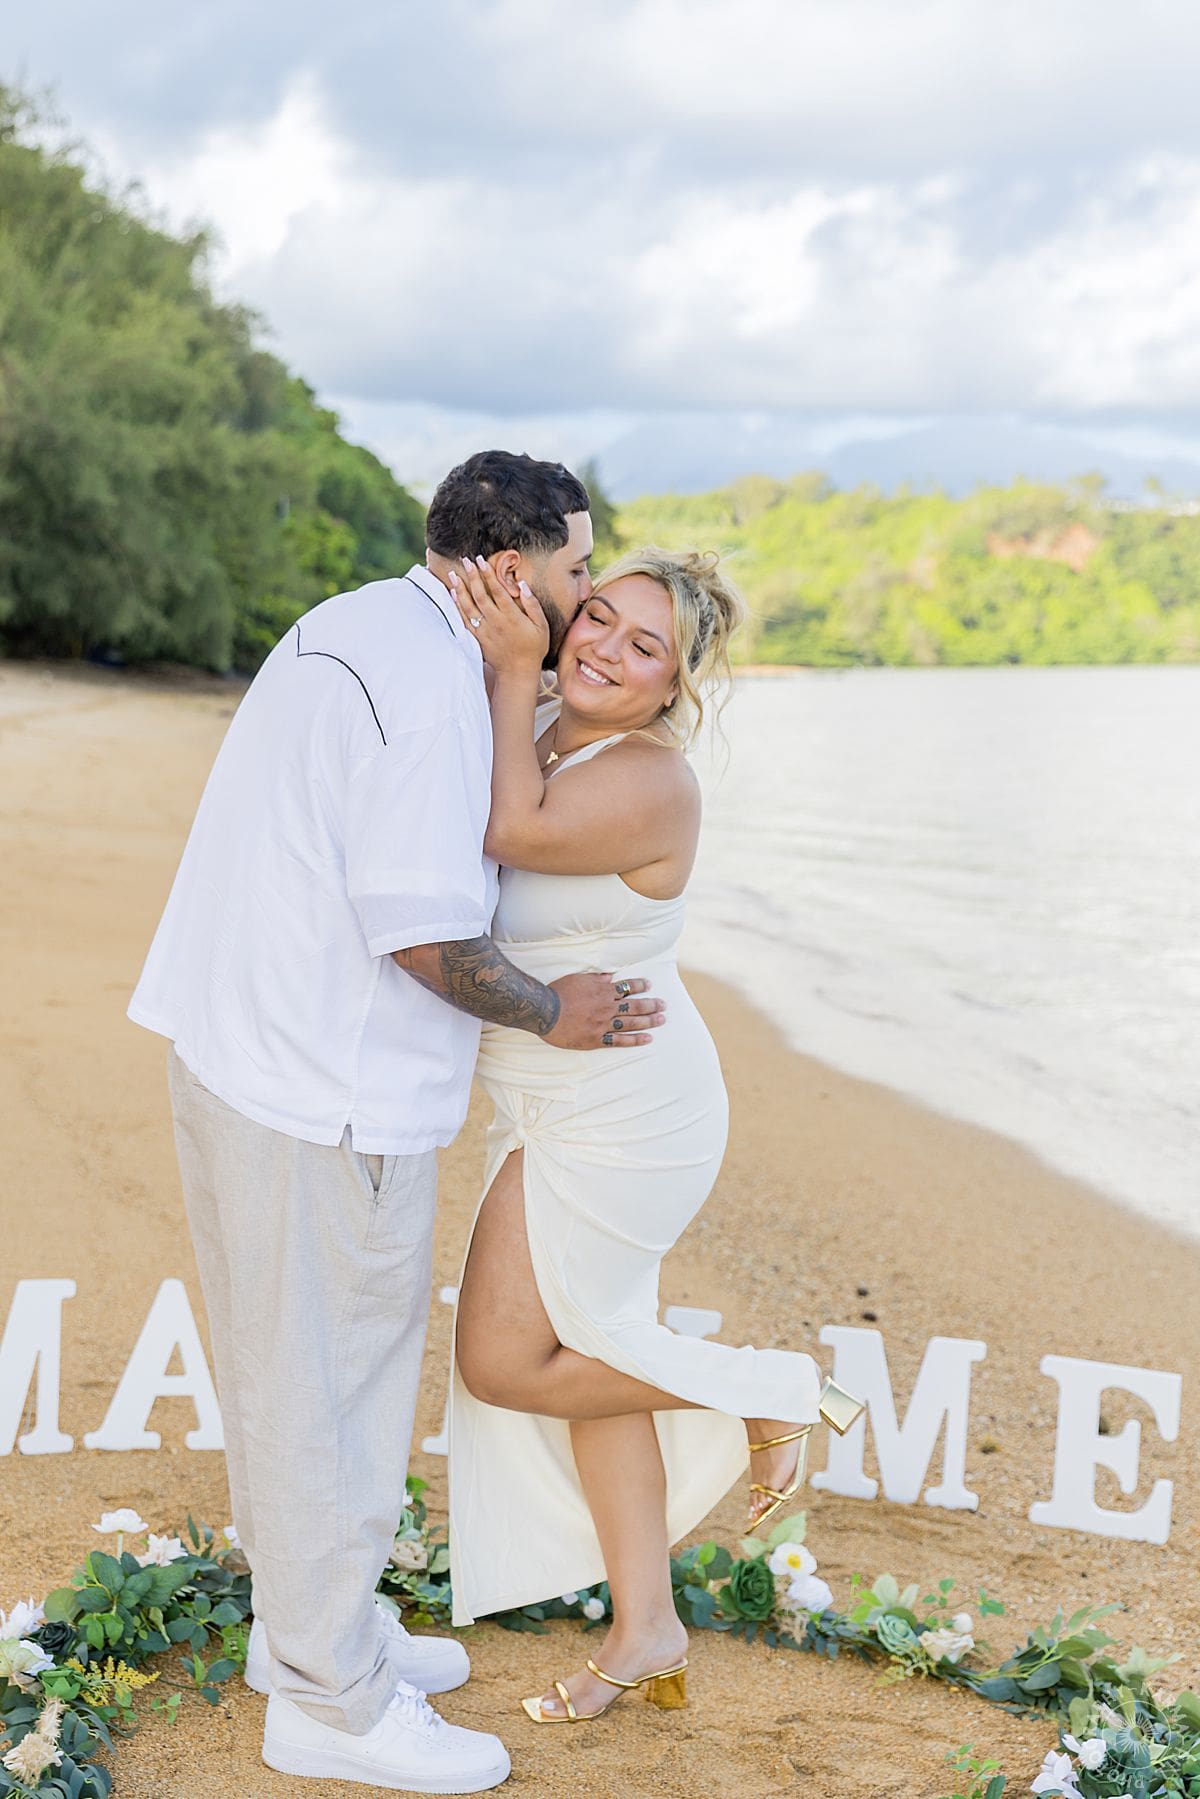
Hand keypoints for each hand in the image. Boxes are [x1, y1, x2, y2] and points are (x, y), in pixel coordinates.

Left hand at [449, 556, 548, 672]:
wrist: (518, 672)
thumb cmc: (533, 648)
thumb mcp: (542, 626)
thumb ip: (532, 605)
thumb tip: (522, 585)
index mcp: (512, 617)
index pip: (498, 591)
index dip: (489, 575)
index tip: (482, 560)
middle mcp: (496, 622)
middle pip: (481, 595)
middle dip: (472, 576)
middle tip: (466, 560)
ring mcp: (485, 631)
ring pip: (469, 607)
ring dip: (460, 589)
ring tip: (453, 573)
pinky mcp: (478, 638)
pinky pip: (464, 620)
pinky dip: (457, 606)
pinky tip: (453, 594)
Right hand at [543, 974, 665, 1048]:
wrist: (546, 1012)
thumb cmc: (559, 993)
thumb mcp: (578, 979)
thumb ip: (596, 978)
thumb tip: (610, 976)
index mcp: (603, 991)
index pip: (626, 987)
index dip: (639, 985)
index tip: (650, 984)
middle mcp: (607, 1008)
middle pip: (634, 1006)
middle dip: (651, 1004)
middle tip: (663, 1005)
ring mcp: (603, 1024)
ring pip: (631, 1023)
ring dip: (649, 1021)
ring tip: (662, 1020)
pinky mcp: (597, 1039)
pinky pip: (620, 1041)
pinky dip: (635, 1040)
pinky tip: (647, 1039)